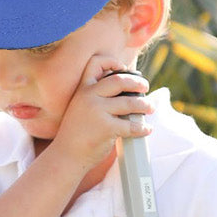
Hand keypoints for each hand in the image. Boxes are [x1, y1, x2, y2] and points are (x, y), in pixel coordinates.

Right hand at [50, 55, 152, 170]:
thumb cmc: (76, 133)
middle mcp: (89, 96)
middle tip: (145, 87)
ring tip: (150, 108)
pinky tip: (146, 129)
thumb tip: (124, 91)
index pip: (95, 63)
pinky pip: (131, 125)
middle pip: (119, 80)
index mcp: (82, 89)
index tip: (124, 68)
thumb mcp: (80, 107)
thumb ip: (95, 97)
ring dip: (144, 105)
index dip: (112, 62)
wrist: (66, 154)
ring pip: (129, 102)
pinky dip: (142, 128)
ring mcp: (97, 111)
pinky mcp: (106, 128)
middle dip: (137, 82)